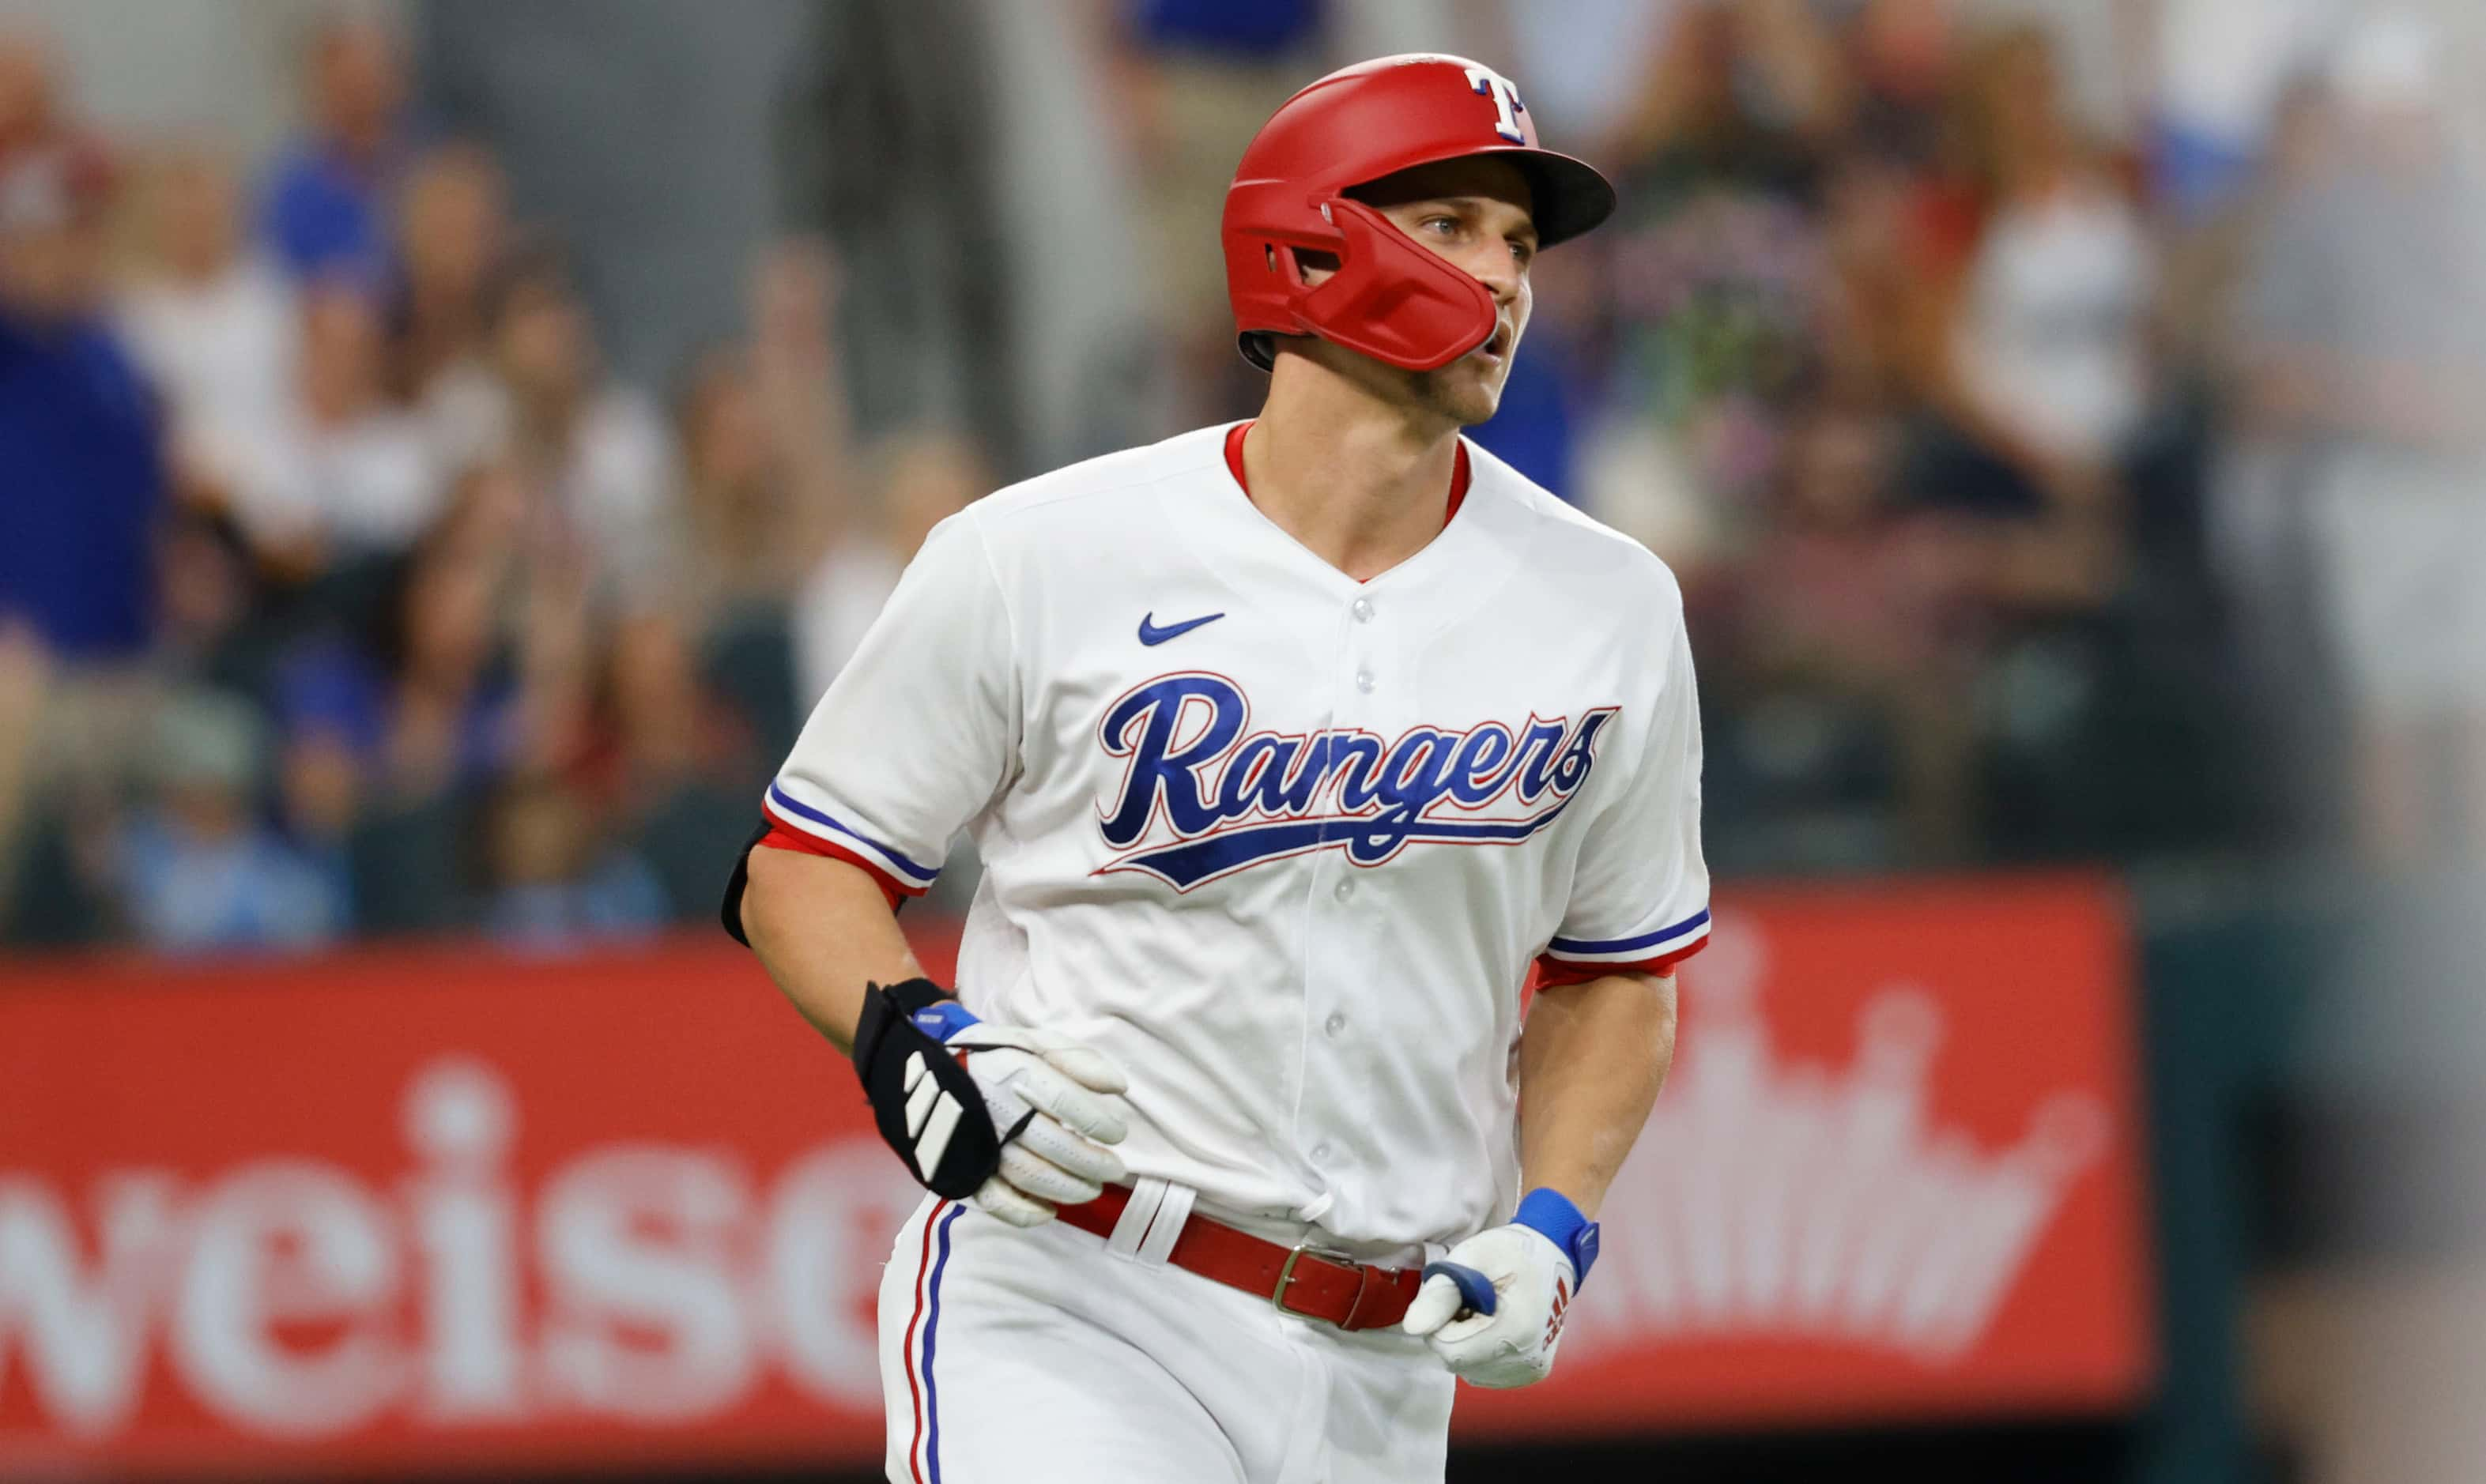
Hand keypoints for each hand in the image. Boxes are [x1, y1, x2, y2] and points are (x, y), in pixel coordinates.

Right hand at [943, 1020, 1130, 1227]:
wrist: (925, 1074)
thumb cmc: (995, 1058)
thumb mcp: (1034, 1042)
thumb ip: (1077, 1059)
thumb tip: (1119, 1088)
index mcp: (1016, 1073)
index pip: (1065, 1101)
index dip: (1098, 1123)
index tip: (1118, 1134)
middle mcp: (998, 1109)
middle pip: (1053, 1145)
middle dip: (1092, 1163)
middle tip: (1115, 1170)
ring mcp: (979, 1143)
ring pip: (1031, 1176)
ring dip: (1069, 1189)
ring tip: (1091, 1189)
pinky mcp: (963, 1170)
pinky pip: (995, 1200)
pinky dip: (1025, 1213)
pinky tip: (1049, 1211)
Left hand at [1403, 1189, 1597, 1387]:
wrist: (1554, 1255)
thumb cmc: (1510, 1252)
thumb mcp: (1470, 1259)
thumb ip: (1439, 1294)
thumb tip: (1413, 1328)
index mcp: (1514, 1332)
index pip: (1449, 1348)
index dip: (1442, 1321)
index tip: (1458, 1296)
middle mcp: (1526, 1361)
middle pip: (1458, 1360)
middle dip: (1453, 1331)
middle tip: (1473, 1300)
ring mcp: (1531, 1370)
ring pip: (1469, 1368)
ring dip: (1466, 1343)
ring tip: (1486, 1312)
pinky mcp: (1532, 1373)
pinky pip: (1486, 1371)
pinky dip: (1481, 1351)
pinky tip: (1496, 1327)